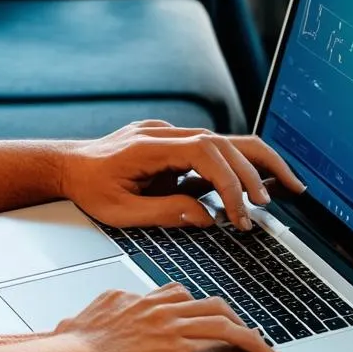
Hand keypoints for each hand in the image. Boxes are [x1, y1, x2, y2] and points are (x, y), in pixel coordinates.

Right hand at [55, 283, 279, 351]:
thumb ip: (113, 302)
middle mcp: (166, 317)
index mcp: (148, 303)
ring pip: (225, 333)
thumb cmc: (76, 344)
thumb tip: (114, 301)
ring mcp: (174, 343)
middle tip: (252, 333)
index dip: (204, 306)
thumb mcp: (97, 308)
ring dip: (251, 342)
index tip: (213, 315)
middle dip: (240, 320)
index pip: (185, 296)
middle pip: (216, 310)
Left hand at [60, 121, 304, 230]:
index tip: (240, 213)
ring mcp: (171, 135)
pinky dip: (236, 168)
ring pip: (225, 142)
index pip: (206, 153)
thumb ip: (165, 213)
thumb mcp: (120, 212)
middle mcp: (165, 134)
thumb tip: (206, 217)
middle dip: (260, 168)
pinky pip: (212, 152)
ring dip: (256, 165)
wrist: (66, 166)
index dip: (230, 182)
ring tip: (286, 187)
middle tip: (287, 195)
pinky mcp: (174, 144)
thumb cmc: (87, 189)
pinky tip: (253, 186)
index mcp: (151, 146)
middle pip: (226, 141)